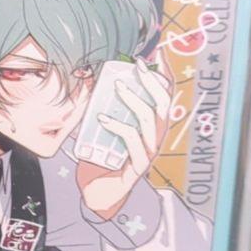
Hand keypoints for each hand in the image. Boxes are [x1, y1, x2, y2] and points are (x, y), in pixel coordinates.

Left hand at [77, 54, 172, 219]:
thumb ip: (99, 109)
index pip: (164, 98)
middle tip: (137, 66)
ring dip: (133, 100)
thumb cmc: (99, 160)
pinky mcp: (137, 167)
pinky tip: (102, 119)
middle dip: (152, 83)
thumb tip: (87, 83)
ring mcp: (148, 153)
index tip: (154, 57)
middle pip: (163, 105)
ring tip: (117, 86)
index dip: (163, 78)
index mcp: (150, 127)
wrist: (96, 194)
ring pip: (149, 121)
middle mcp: (154, 138)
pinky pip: (132, 144)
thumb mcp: (98, 129)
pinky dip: (119, 128)